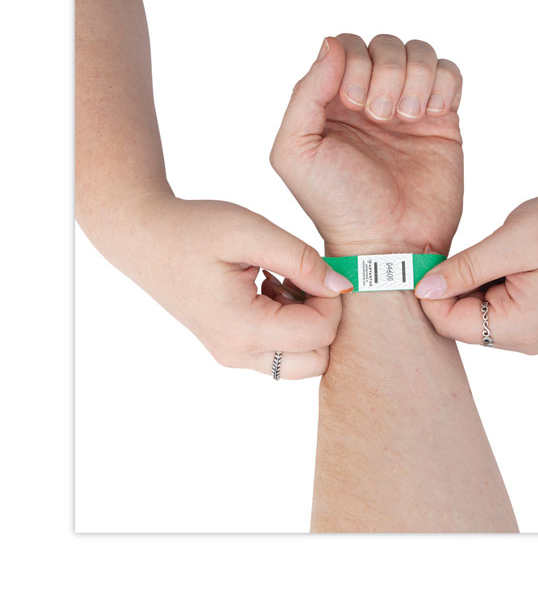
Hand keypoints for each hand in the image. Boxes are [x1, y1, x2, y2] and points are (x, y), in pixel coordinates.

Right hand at [111, 194, 353, 377]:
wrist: (144, 237)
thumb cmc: (193, 229)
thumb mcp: (250, 231)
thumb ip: (300, 260)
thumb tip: (341, 286)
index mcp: (243, 329)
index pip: (319, 334)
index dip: (331, 300)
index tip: (314, 267)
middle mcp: (239, 354)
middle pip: (316, 361)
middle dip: (323, 319)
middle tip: (302, 279)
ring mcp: (234, 356)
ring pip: (300, 361)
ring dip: (306, 324)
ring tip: (282, 281)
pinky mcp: (232, 348)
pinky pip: (280, 351)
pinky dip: (289, 324)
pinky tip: (270, 287)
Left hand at [270, 35, 463, 256]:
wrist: (390, 241)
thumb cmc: (338, 205)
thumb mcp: (296, 152)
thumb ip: (305, 94)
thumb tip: (331, 44)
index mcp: (332, 103)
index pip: (345, 47)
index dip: (353, 64)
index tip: (352, 105)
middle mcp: (370, 99)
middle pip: (383, 45)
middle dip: (384, 73)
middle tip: (381, 118)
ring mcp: (407, 108)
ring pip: (418, 53)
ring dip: (414, 78)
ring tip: (408, 118)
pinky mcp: (442, 120)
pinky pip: (449, 73)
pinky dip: (443, 84)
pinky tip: (432, 115)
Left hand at [416, 188, 537, 353]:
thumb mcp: (509, 243)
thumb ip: (465, 269)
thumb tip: (423, 289)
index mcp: (520, 328)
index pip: (449, 323)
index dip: (428, 292)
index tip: (422, 256)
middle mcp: (522, 338)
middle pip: (457, 321)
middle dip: (445, 286)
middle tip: (444, 247)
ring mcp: (525, 330)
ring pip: (468, 311)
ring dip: (461, 281)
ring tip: (482, 250)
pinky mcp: (525, 316)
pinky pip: (484, 304)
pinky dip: (476, 281)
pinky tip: (490, 258)